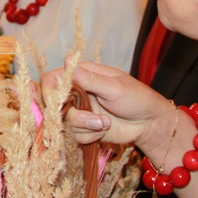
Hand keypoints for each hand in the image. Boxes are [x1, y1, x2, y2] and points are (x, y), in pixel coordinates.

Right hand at [43, 61, 169, 147]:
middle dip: (74, 116)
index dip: (48, 91)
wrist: (149, 124)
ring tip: (105, 123)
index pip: (52, 79)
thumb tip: (67, 60)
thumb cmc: (136, 98)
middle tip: (95, 120)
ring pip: (64, 124)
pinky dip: (89, 136)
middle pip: (54, 106)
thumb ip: (89, 78)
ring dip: (85, 127)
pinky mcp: (82, 129)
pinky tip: (104, 130)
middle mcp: (75, 93)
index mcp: (81, 75)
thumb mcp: (114, 87)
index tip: (55, 103)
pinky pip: (73, 136)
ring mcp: (78, 112)